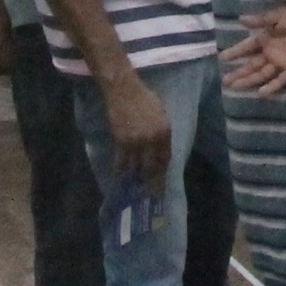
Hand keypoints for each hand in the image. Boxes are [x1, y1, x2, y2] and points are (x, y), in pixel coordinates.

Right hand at [98, 69, 171, 186]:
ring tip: (136, 192)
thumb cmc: (144, 98)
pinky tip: (121, 180)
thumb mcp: (161, 114)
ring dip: (136, 181)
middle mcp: (152, 140)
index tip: (161, 184)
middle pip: (152, 168)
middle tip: (151, 196)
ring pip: (136, 168)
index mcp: (165, 132)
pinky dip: (121, 172)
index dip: (162, 173)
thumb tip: (159, 150)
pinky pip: (121, 162)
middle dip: (152, 184)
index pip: (165, 159)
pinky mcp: (121, 141)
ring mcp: (136, 142)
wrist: (123, 89)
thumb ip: (162, 132)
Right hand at [220, 6, 285, 95]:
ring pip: (262, 74)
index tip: (222, 58)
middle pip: (252, 64)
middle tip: (225, 80)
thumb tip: (240, 19)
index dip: (235, 52)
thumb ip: (260, 20)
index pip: (247, 47)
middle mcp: (271, 52)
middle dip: (239, 72)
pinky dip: (272, 87)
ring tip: (235, 86)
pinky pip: (281, 80)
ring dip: (249, 80)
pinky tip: (260, 93)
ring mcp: (281, 62)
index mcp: (266, 38)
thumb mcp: (277, 16)